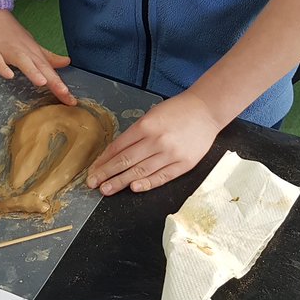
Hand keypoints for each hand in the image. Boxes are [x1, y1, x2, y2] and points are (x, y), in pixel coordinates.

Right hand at [0, 10, 75, 104]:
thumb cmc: (9, 32)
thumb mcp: (31, 44)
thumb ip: (47, 56)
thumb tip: (66, 62)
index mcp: (33, 52)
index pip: (50, 71)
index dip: (61, 86)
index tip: (71, 101)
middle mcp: (24, 52)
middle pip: (41, 67)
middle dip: (53, 82)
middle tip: (65, 95)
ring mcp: (7, 50)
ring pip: (22, 61)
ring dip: (32, 71)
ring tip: (42, 82)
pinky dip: (2, 67)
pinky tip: (8, 75)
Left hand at [87, 90, 219, 195]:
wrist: (207, 110)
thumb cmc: (177, 110)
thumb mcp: (152, 114)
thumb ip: (136, 133)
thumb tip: (117, 153)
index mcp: (146, 125)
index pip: (119, 146)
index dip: (104, 160)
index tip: (93, 169)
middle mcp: (157, 140)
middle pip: (126, 161)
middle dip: (107, 174)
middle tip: (92, 183)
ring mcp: (171, 154)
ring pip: (141, 171)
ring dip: (121, 182)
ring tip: (106, 189)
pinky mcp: (184, 164)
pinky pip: (162, 177)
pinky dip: (147, 184)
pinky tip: (134, 188)